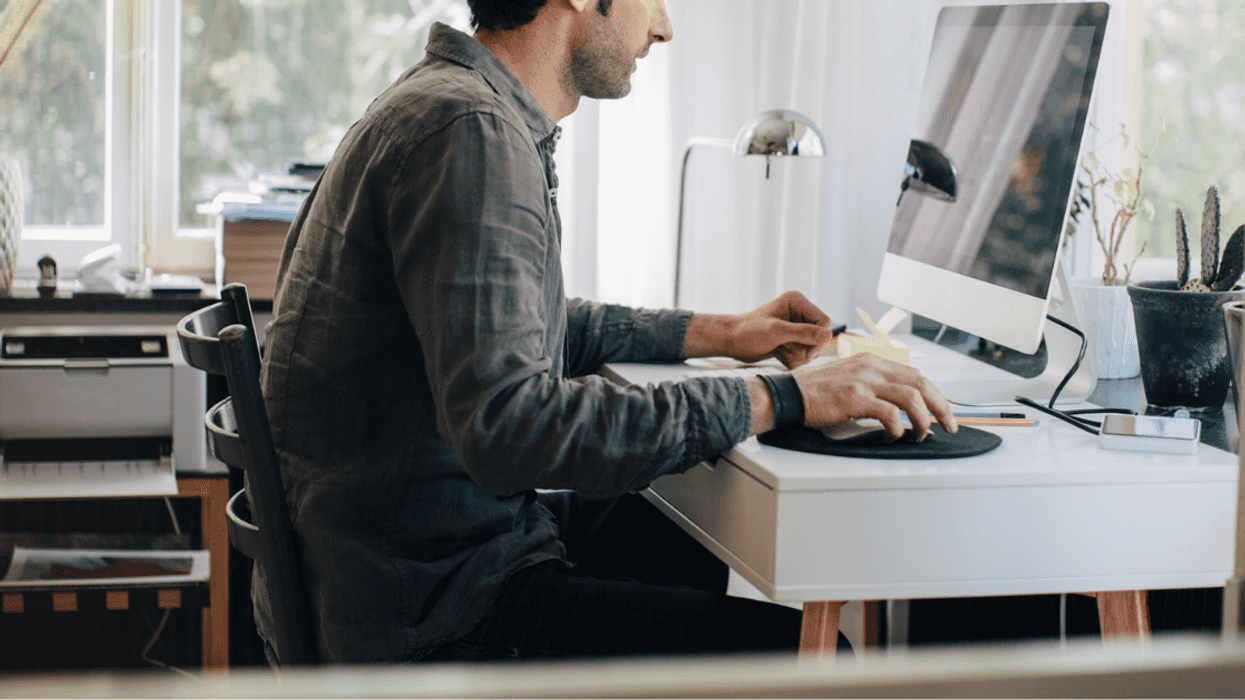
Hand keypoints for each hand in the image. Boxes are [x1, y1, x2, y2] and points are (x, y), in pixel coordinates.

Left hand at [725, 291, 833, 367]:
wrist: (731, 341)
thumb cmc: (748, 332)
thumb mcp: (776, 332)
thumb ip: (802, 333)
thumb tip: (827, 335)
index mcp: (797, 302)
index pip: (824, 322)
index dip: (817, 337)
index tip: (805, 348)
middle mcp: (798, 313)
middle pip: (819, 337)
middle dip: (805, 349)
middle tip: (786, 348)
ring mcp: (794, 328)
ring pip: (811, 349)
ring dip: (797, 355)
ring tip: (779, 350)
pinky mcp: (790, 340)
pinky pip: (802, 355)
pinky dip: (792, 359)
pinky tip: (777, 354)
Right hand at [790, 353, 957, 439]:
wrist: (789, 395)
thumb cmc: (815, 392)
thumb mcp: (849, 377)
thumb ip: (873, 384)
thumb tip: (898, 405)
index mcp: (872, 361)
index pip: (916, 375)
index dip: (935, 394)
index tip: (942, 410)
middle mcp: (871, 367)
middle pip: (921, 383)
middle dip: (941, 406)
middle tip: (949, 425)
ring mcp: (863, 381)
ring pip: (911, 397)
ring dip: (923, 419)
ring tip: (922, 434)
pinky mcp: (854, 398)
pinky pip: (889, 413)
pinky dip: (898, 428)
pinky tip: (895, 436)